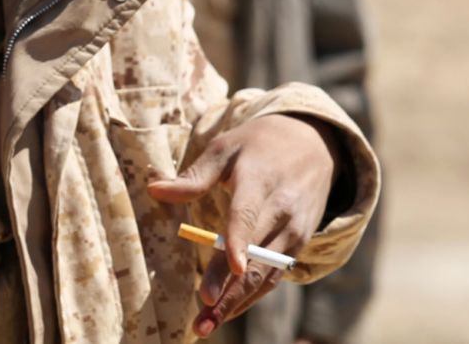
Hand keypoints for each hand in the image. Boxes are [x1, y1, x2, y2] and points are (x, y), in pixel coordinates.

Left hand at [147, 114, 338, 337]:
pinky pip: (275, 275)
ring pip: (267, 273)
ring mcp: (295, 230)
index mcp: (260, 180)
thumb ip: (194, 175)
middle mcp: (283, 209)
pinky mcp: (300, 243)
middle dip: (230, 288)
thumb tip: (154, 190)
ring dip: (239, 302)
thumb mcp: (226, 147)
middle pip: (255, 255)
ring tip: (208, 324)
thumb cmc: (259, 145)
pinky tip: (228, 311)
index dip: (239, 242)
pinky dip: (252, 295)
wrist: (314, 144)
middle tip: (203, 315)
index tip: (232, 268)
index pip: (248, 215)